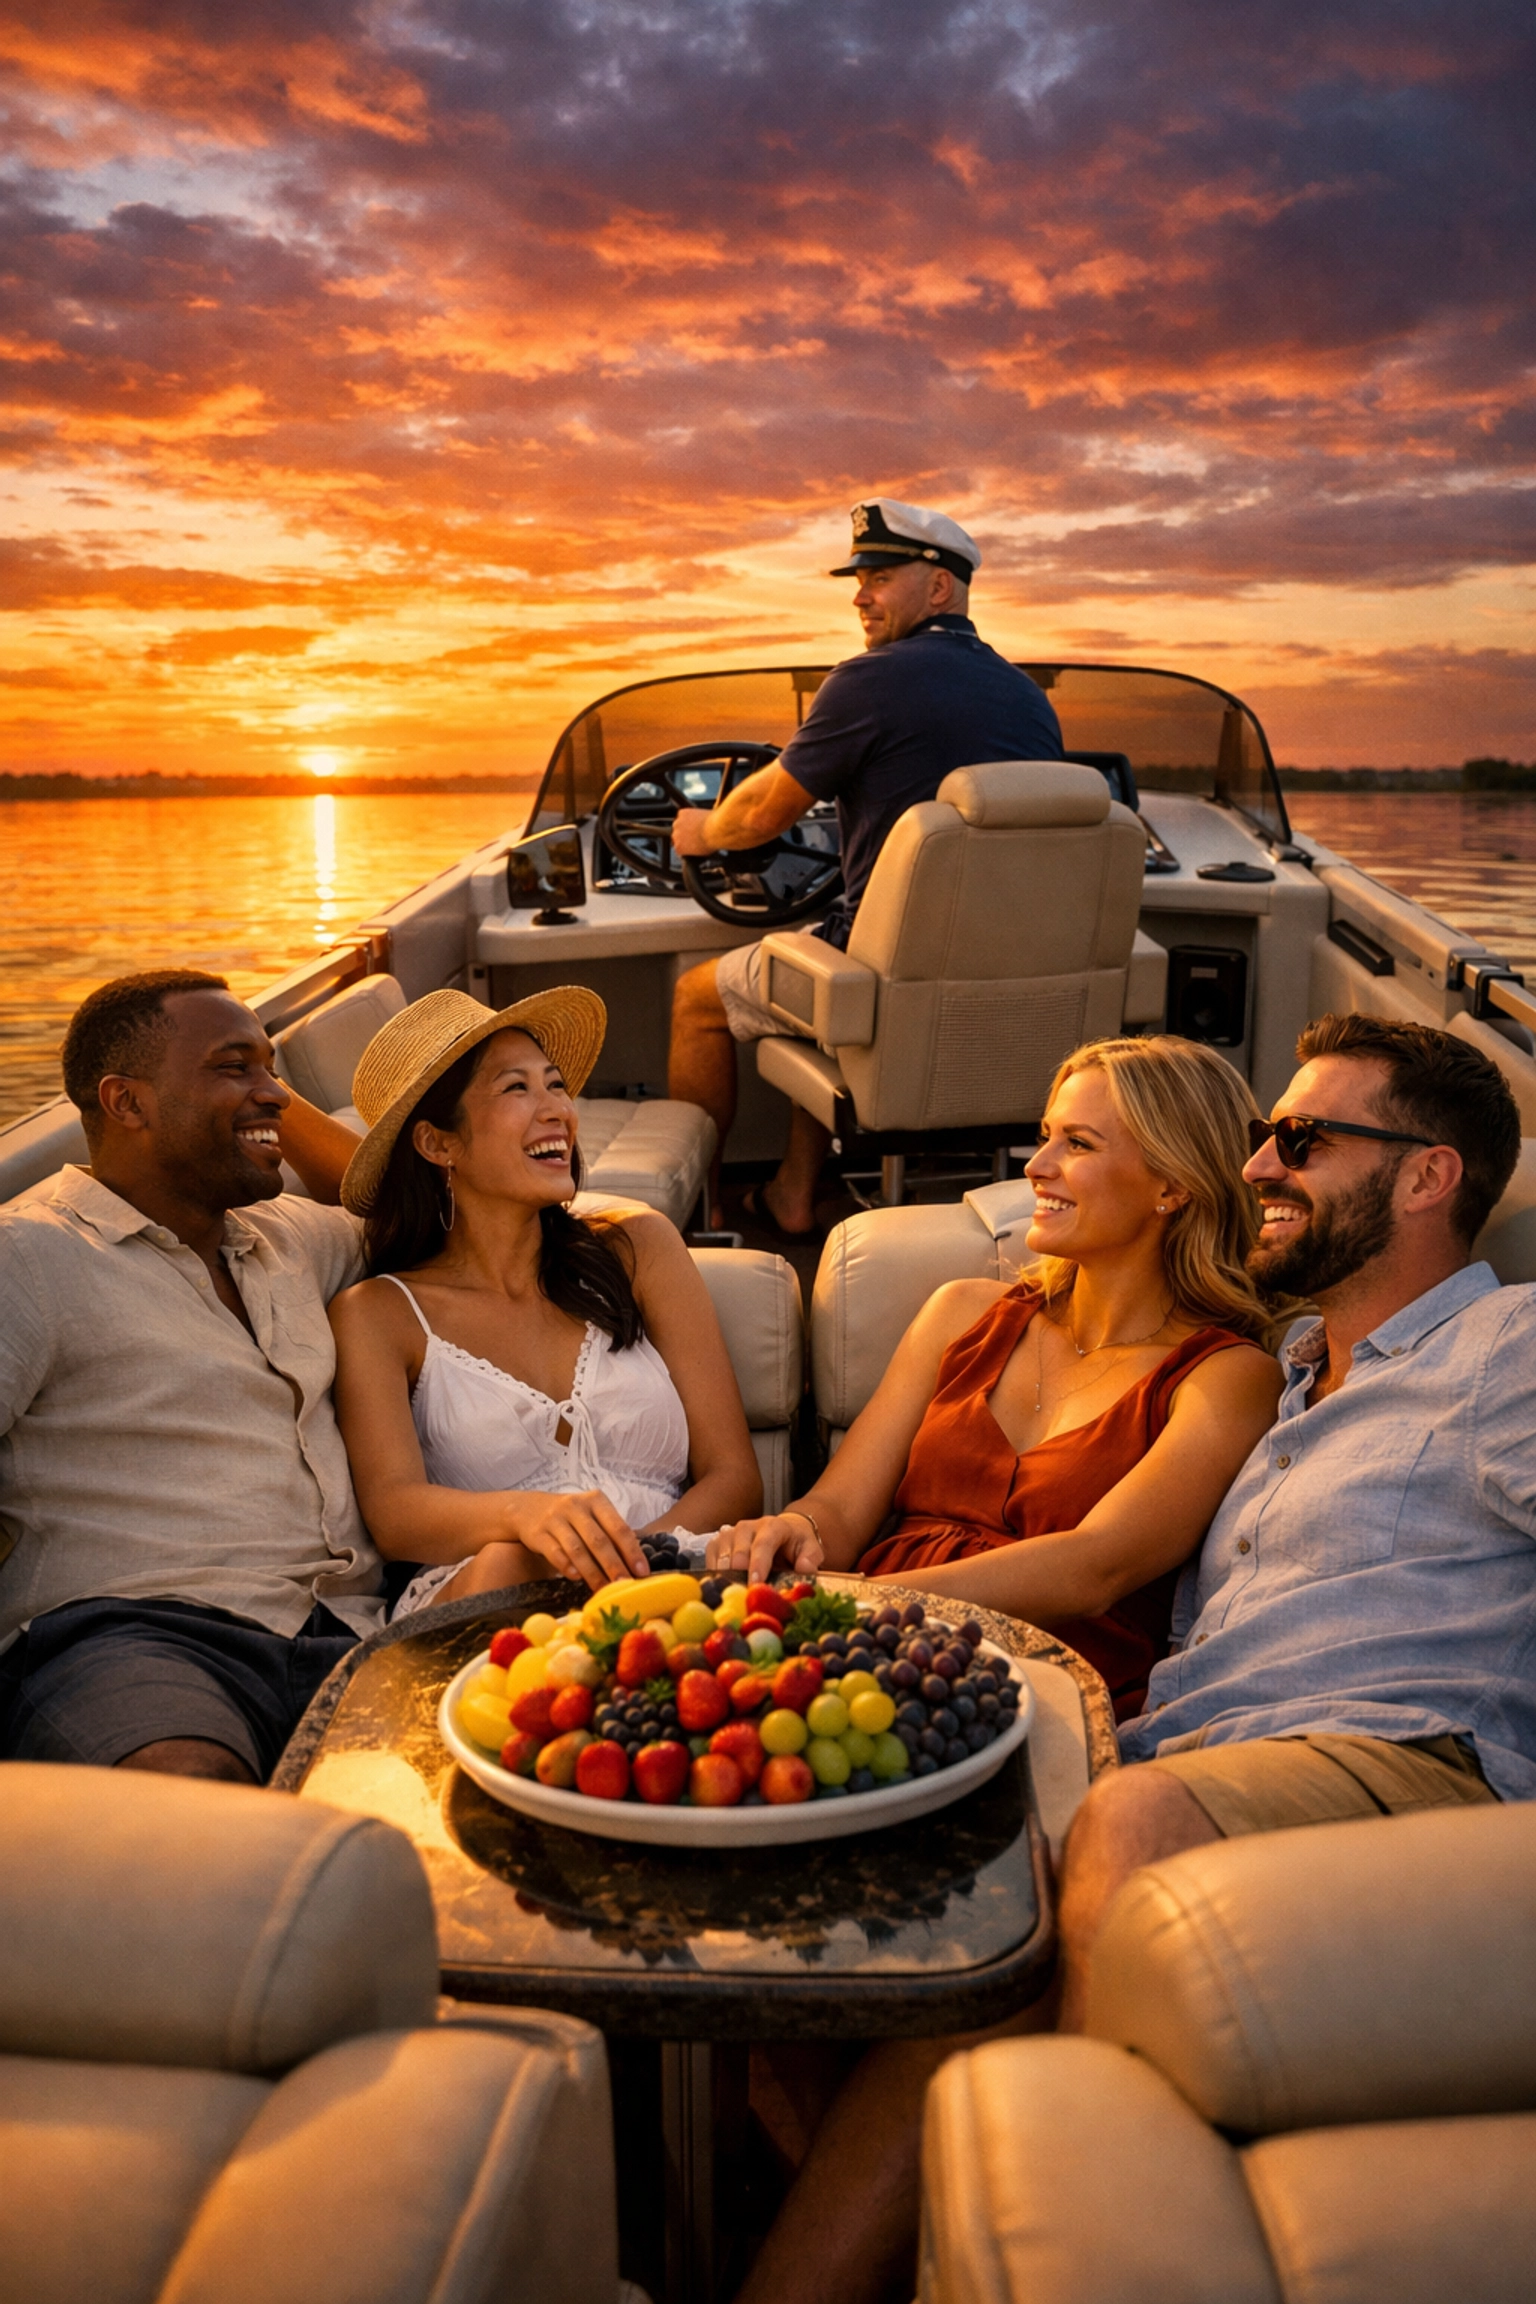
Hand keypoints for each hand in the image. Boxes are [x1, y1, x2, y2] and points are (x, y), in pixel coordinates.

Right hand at [503, 1490, 649, 1591]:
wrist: (527, 1509)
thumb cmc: (570, 1516)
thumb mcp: (591, 1515)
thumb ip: (610, 1533)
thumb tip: (633, 1562)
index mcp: (596, 1501)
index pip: (618, 1527)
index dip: (631, 1551)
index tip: (641, 1571)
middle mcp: (576, 1507)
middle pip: (599, 1540)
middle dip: (614, 1565)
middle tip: (624, 1585)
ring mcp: (555, 1519)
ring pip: (577, 1550)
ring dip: (593, 1573)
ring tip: (604, 1590)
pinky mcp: (538, 1533)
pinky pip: (555, 1552)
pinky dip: (566, 1566)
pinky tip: (576, 1578)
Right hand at [670, 806, 717, 857]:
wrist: (716, 829)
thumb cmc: (712, 842)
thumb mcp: (702, 851)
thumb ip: (693, 849)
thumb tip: (694, 846)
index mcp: (679, 848)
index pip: (678, 846)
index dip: (685, 843)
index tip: (691, 840)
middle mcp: (675, 836)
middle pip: (677, 834)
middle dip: (684, 833)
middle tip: (695, 832)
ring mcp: (677, 823)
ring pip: (679, 823)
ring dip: (685, 823)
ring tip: (697, 824)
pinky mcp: (681, 813)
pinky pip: (683, 813)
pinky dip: (689, 814)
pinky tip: (697, 817)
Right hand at [707, 1511, 823, 1586]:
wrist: (782, 1532)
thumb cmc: (796, 1544)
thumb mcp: (810, 1548)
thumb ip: (811, 1558)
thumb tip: (805, 1568)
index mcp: (772, 1526)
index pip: (762, 1544)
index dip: (758, 1564)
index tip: (755, 1583)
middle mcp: (747, 1527)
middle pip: (738, 1554)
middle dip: (741, 1577)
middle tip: (745, 1599)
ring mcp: (729, 1534)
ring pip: (722, 1559)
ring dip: (727, 1579)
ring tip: (735, 1597)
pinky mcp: (717, 1544)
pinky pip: (710, 1562)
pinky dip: (716, 1577)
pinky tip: (725, 1589)